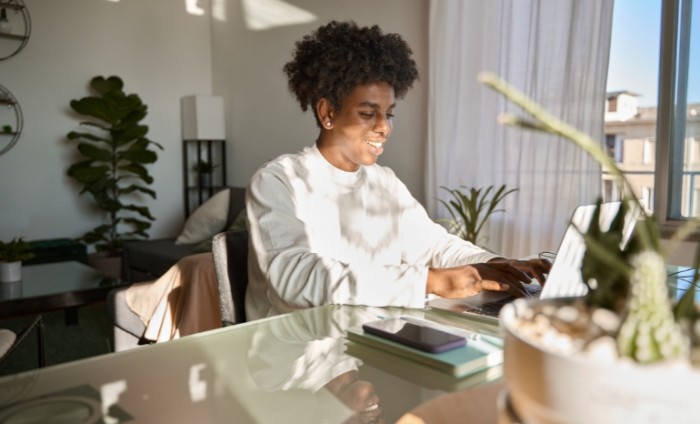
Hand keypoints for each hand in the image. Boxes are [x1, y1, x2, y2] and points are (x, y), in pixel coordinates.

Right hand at [426, 258, 551, 298]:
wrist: (438, 280)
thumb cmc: (452, 283)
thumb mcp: (471, 283)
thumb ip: (484, 283)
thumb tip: (495, 288)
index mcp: (483, 268)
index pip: (504, 268)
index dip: (517, 272)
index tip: (527, 278)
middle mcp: (483, 268)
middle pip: (507, 270)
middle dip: (521, 276)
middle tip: (531, 282)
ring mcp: (478, 273)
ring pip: (501, 276)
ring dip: (515, 283)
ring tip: (524, 290)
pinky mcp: (473, 280)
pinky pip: (489, 282)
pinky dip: (499, 285)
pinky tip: (506, 288)